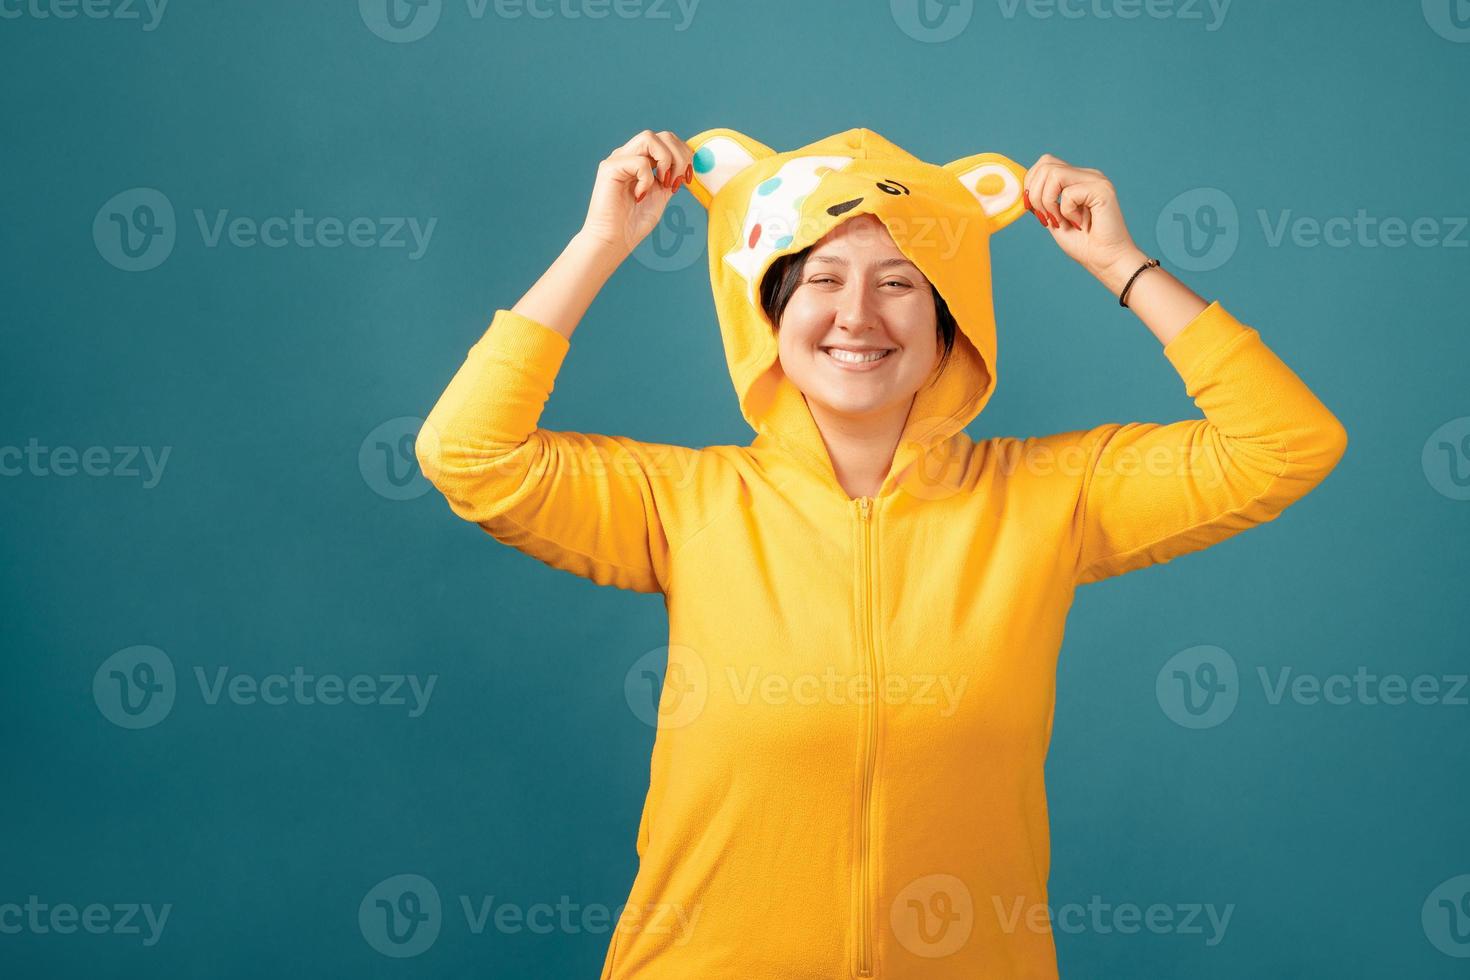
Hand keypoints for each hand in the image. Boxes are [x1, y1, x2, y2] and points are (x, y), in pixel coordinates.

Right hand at [578, 129, 694, 260]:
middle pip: (663, 135)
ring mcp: (618, 160)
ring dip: (666, 160)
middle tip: (679, 181)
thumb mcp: (661, 195)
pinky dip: (647, 180)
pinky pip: (639, 163)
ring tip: (664, 184)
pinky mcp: (609, 169)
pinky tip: (640, 196)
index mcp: (640, 159)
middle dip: (680, 156)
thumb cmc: (632, 223)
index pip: (667, 140)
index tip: (688, 178)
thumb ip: (671, 177)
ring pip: (649, 138)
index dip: (684, 154)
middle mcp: (628, 155)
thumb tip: (687, 164)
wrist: (612, 241)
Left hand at [1022, 154, 1147, 293]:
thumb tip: (1023, 189)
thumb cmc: (1082, 244)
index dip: (1031, 184)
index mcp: (1077, 179)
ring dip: (1048, 202)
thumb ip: (1040, 201)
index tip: (1035, 210)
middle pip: (1046, 163)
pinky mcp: (1102, 190)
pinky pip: (1068, 193)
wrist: (1106, 260)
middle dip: (1035, 194)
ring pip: (1054, 174)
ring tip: (1061, 220)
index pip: (1045, 163)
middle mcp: (1087, 175)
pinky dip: (1066, 211)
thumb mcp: (1052, 219)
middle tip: (1046, 217)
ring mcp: (1096, 180)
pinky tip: (1079, 223)